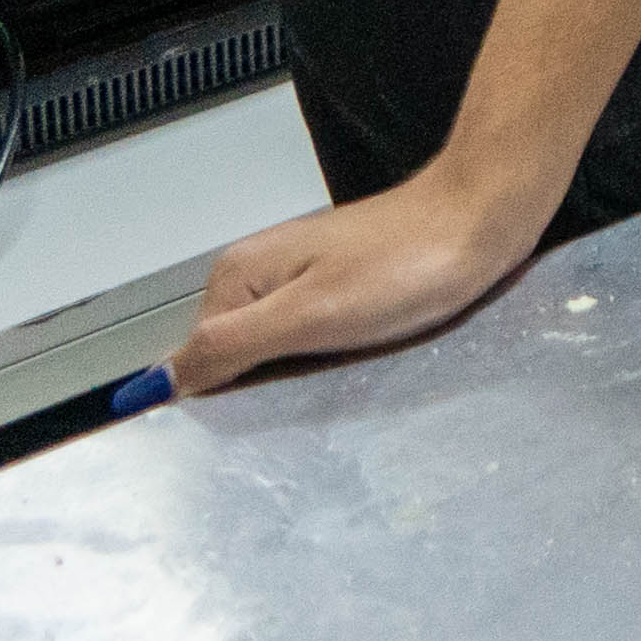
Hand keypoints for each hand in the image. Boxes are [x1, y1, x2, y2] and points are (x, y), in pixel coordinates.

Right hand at [170, 162, 540, 393]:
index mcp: (238, 277)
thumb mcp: (308, 315)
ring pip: (280, 354)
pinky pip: (317, 341)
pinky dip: (333, 360)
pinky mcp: (342, 290)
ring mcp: (303, 280)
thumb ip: (229, 347)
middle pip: (237, 360)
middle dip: (268, 387)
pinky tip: (360, 364)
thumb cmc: (407, 262)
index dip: (223, 397)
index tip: (255, 422)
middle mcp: (261, 274)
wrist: (486, 218)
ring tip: (344, 378)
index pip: (197, 361)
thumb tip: (154, 383)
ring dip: (304, 376)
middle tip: (314, 394)